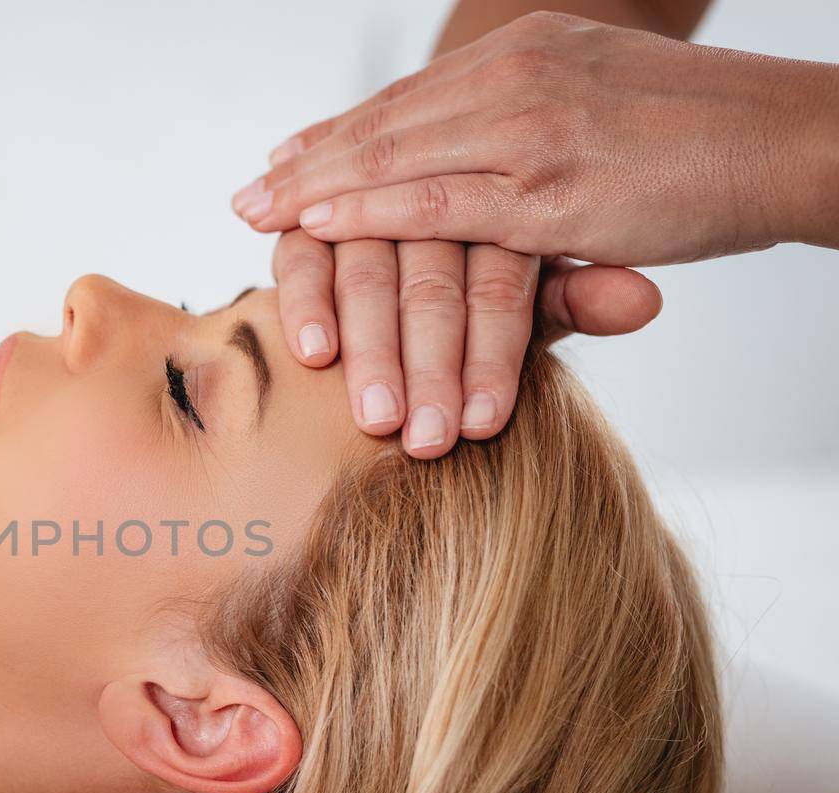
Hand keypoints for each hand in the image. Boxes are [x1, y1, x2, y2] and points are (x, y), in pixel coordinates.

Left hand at [234, 12, 838, 264]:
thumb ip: (532, 129)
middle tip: (246, 196)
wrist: (790, 137)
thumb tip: (484, 172)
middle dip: (307, 164)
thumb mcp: (600, 104)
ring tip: (258, 216)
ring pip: (394, 160)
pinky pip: (437, 203)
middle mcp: (515, 79)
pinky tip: (316, 224)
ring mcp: (528, 130)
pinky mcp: (548, 191)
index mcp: (526, 54)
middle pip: (384, 124)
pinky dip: (368, 212)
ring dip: (315, 192)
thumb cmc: (701, 135)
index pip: (408, 99)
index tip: (285, 159)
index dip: (339, 134)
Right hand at [272, 229, 660, 457]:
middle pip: (431, 284)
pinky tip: (314, 353)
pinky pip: (301, 260)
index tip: (485, 426)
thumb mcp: (538, 283)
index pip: (497, 283)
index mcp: (501, 208)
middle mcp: (431, 199)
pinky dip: (306, 303)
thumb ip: (578, 298)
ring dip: (371, 350)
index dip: (491, 355)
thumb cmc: (486, 271)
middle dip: (428, 368)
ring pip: (367, 273)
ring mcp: (363, 206)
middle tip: (427, 440)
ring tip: (377, 418)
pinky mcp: (305, 223)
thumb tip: (644, 304)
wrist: (458, 209)